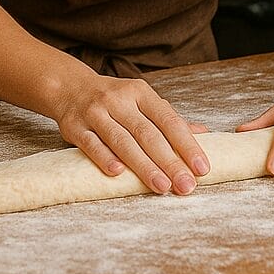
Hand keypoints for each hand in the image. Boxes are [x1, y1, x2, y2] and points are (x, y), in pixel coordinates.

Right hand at [51, 74, 208, 195]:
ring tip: (162, 187)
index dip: (186, 144)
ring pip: (122, 141)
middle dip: (169, 162)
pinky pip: (91, 143)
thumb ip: (169, 118)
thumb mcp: (141, 101)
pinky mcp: (75, 127)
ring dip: (143, 165)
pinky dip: (105, 158)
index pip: (168, 120)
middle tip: (186, 186)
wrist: (69, 87)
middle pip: (147, 134)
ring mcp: (95, 113)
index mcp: (140, 92)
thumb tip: (204, 133)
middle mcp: (118, 100)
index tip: (201, 168)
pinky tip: (119, 174)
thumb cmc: (114, 99)